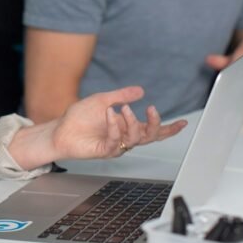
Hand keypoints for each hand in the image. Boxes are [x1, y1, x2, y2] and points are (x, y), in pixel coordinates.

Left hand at [49, 86, 187, 159]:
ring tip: (123, 109)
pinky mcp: (104, 150)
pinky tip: (110, 114)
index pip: (152, 130)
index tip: (183, 123)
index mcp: (126, 127)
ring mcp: (115, 145)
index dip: (168, 128)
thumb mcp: (103, 100)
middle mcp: (124, 137)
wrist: (60, 129)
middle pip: (149, 136)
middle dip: (155, 124)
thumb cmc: (78, 118)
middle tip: (152, 110)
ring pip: (135, 139)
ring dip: (132, 122)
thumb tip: (140, 91)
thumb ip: (121, 96)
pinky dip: (115, 126)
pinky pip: (116, 140)